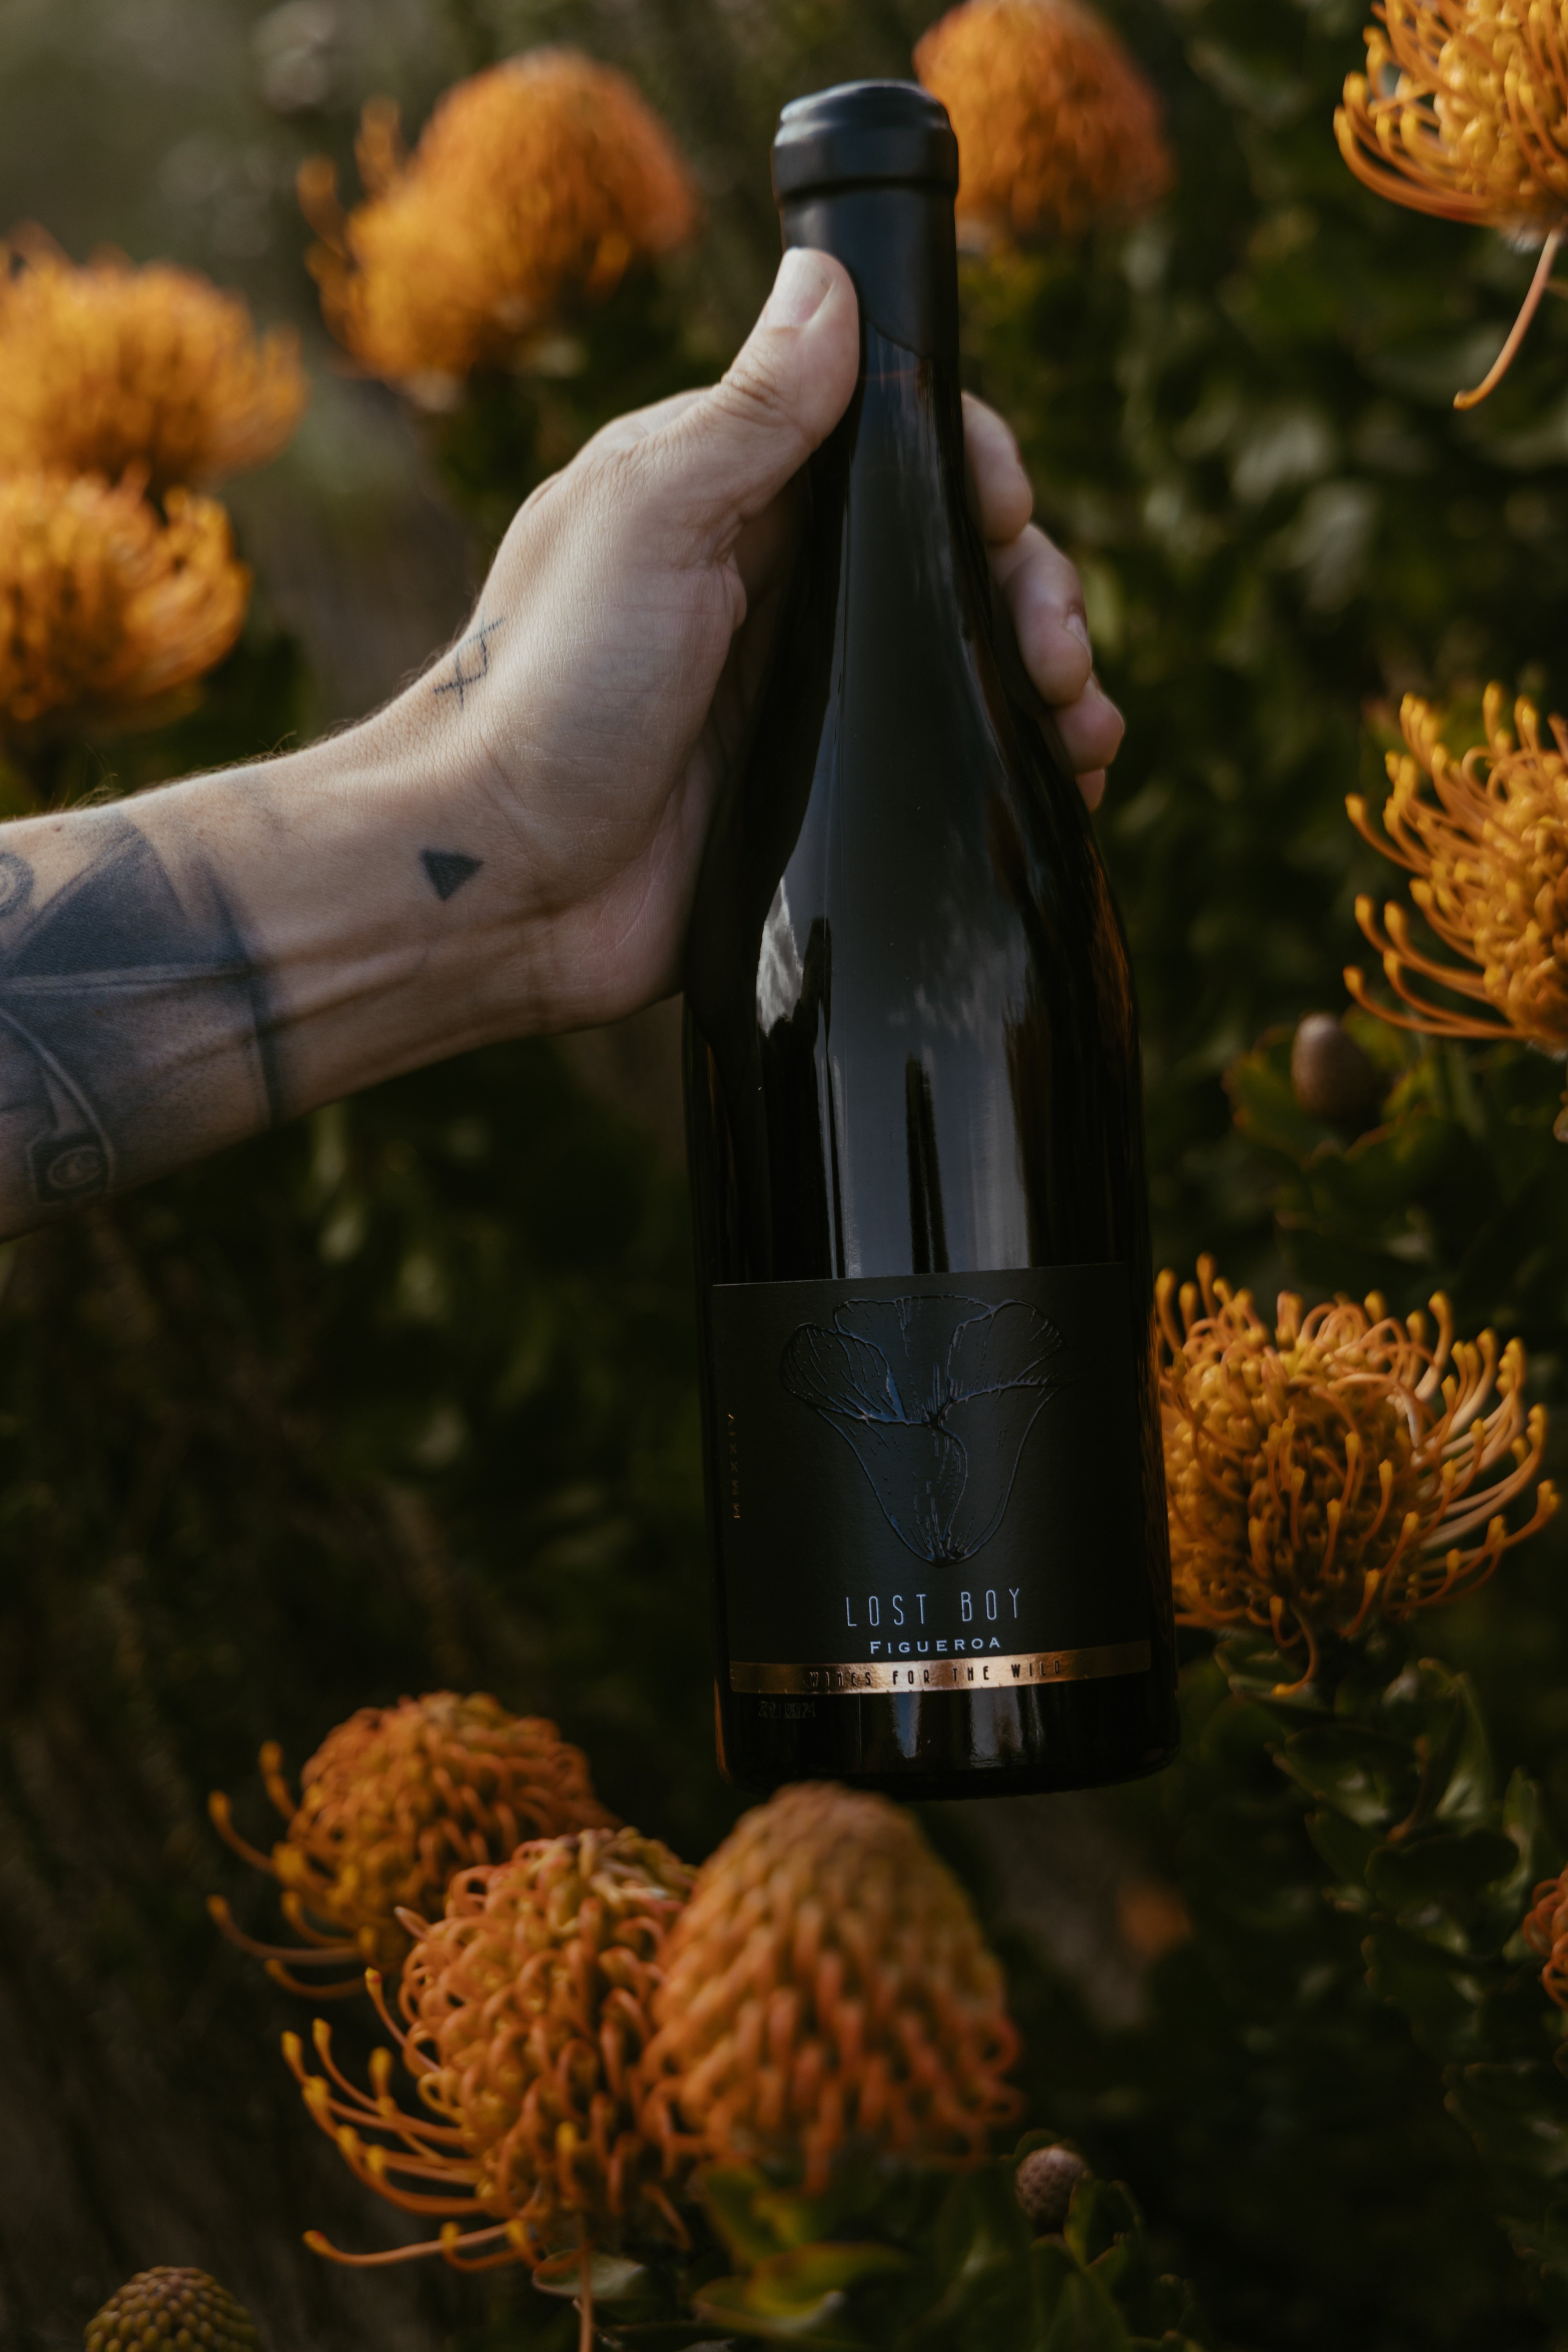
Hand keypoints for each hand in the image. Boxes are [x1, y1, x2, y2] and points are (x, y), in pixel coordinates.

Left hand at [395, 247, 1124, 1035]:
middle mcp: (772, 588)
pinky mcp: (817, 795)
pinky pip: (938, 759)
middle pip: (947, 551)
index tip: (1007, 510)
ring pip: (958, 658)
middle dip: (1029, 585)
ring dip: (1043, 678)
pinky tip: (1062, 786)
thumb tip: (826, 278)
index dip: (970, 464)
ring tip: (1084, 733)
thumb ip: (747, 413)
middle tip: (1057, 652)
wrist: (496, 886)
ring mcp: (800, 697)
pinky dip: (1012, 764)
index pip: (889, 439)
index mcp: (730, 498)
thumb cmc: (547, 692)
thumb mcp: (646, 520)